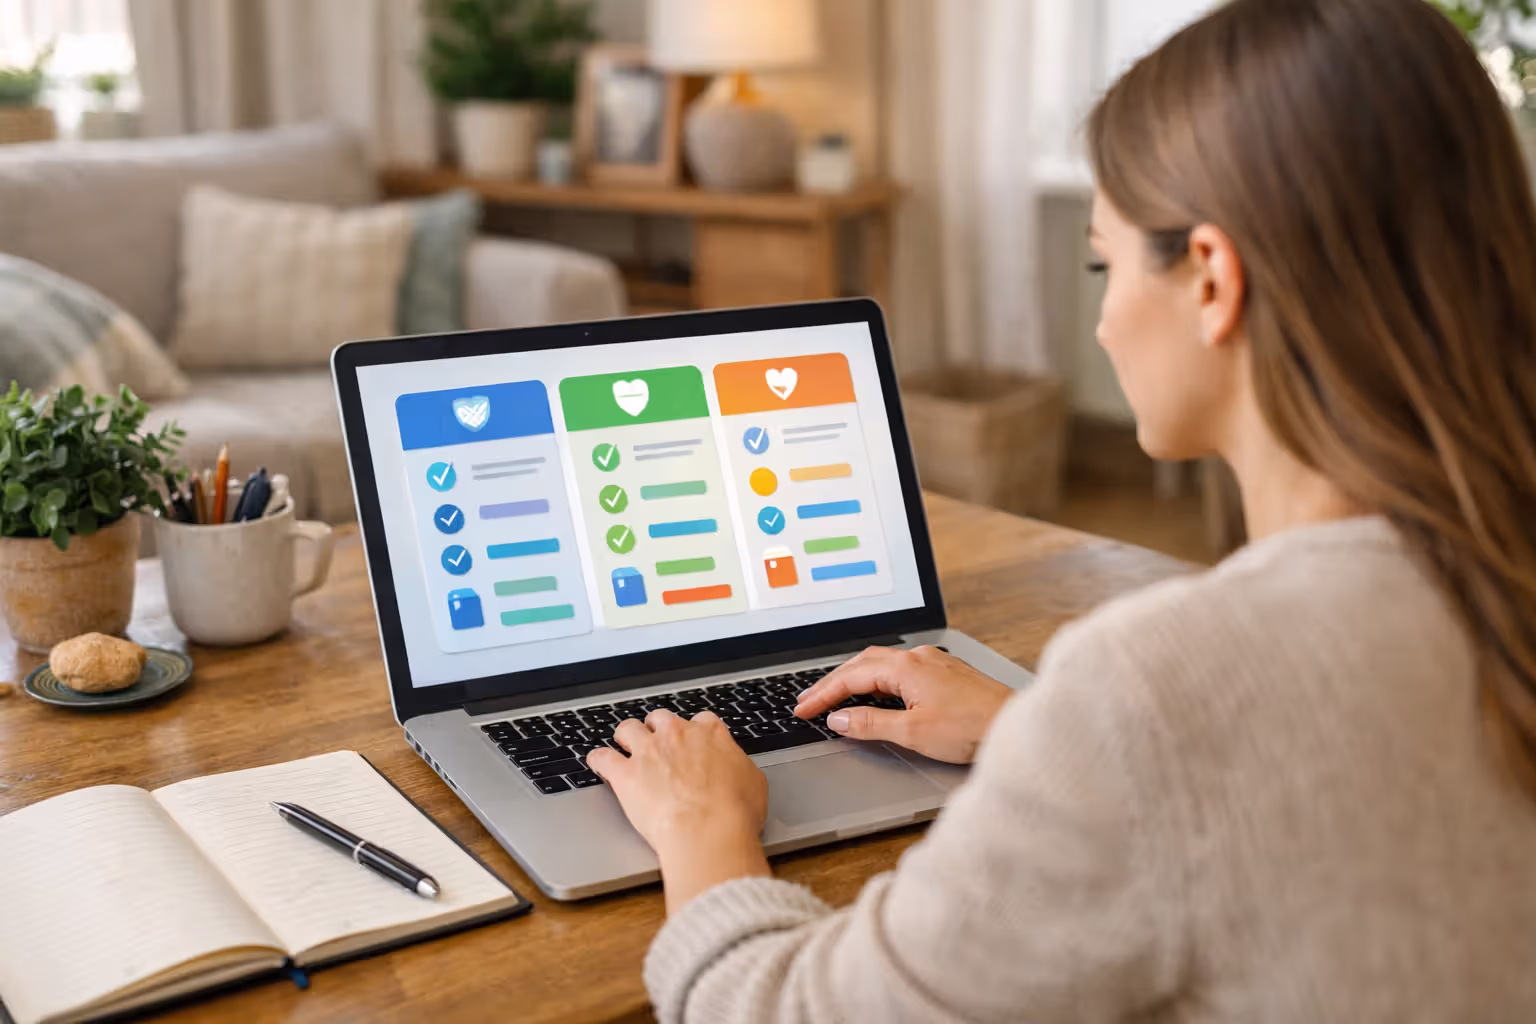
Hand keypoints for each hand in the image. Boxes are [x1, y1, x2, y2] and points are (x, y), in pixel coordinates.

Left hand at [589, 710, 771, 912]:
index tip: (692, 743)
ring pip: (628, 729)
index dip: (693, 732)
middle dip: (657, 730)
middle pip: (660, 719)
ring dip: (626, 737)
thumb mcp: (753, 783)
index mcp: (710, 734)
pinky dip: (598, 760)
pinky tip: (597, 763)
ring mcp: (648, 751)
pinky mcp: (625, 774)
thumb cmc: (735, 812)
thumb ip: (738, 767)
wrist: (709, 831)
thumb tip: (737, 770)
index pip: (699, 720)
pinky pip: (602, 757)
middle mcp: (676, 735)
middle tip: (657, 744)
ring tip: (624, 746)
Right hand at [795, 646, 1012, 763]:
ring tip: (834, 695)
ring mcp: (933, 662)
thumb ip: (870, 723)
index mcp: (906, 667)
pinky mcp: (944, 672)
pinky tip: (876, 692)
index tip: (804, 709)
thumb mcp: (912, 731)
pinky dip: (876, 679)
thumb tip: (838, 719)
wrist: (1014, 723)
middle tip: (809, 700)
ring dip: (854, 678)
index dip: (823, 695)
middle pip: (862, 663)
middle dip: (833, 682)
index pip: (851, 677)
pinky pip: (899, 668)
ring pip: (881, 663)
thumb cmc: (972, 727)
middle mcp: (918, 658)